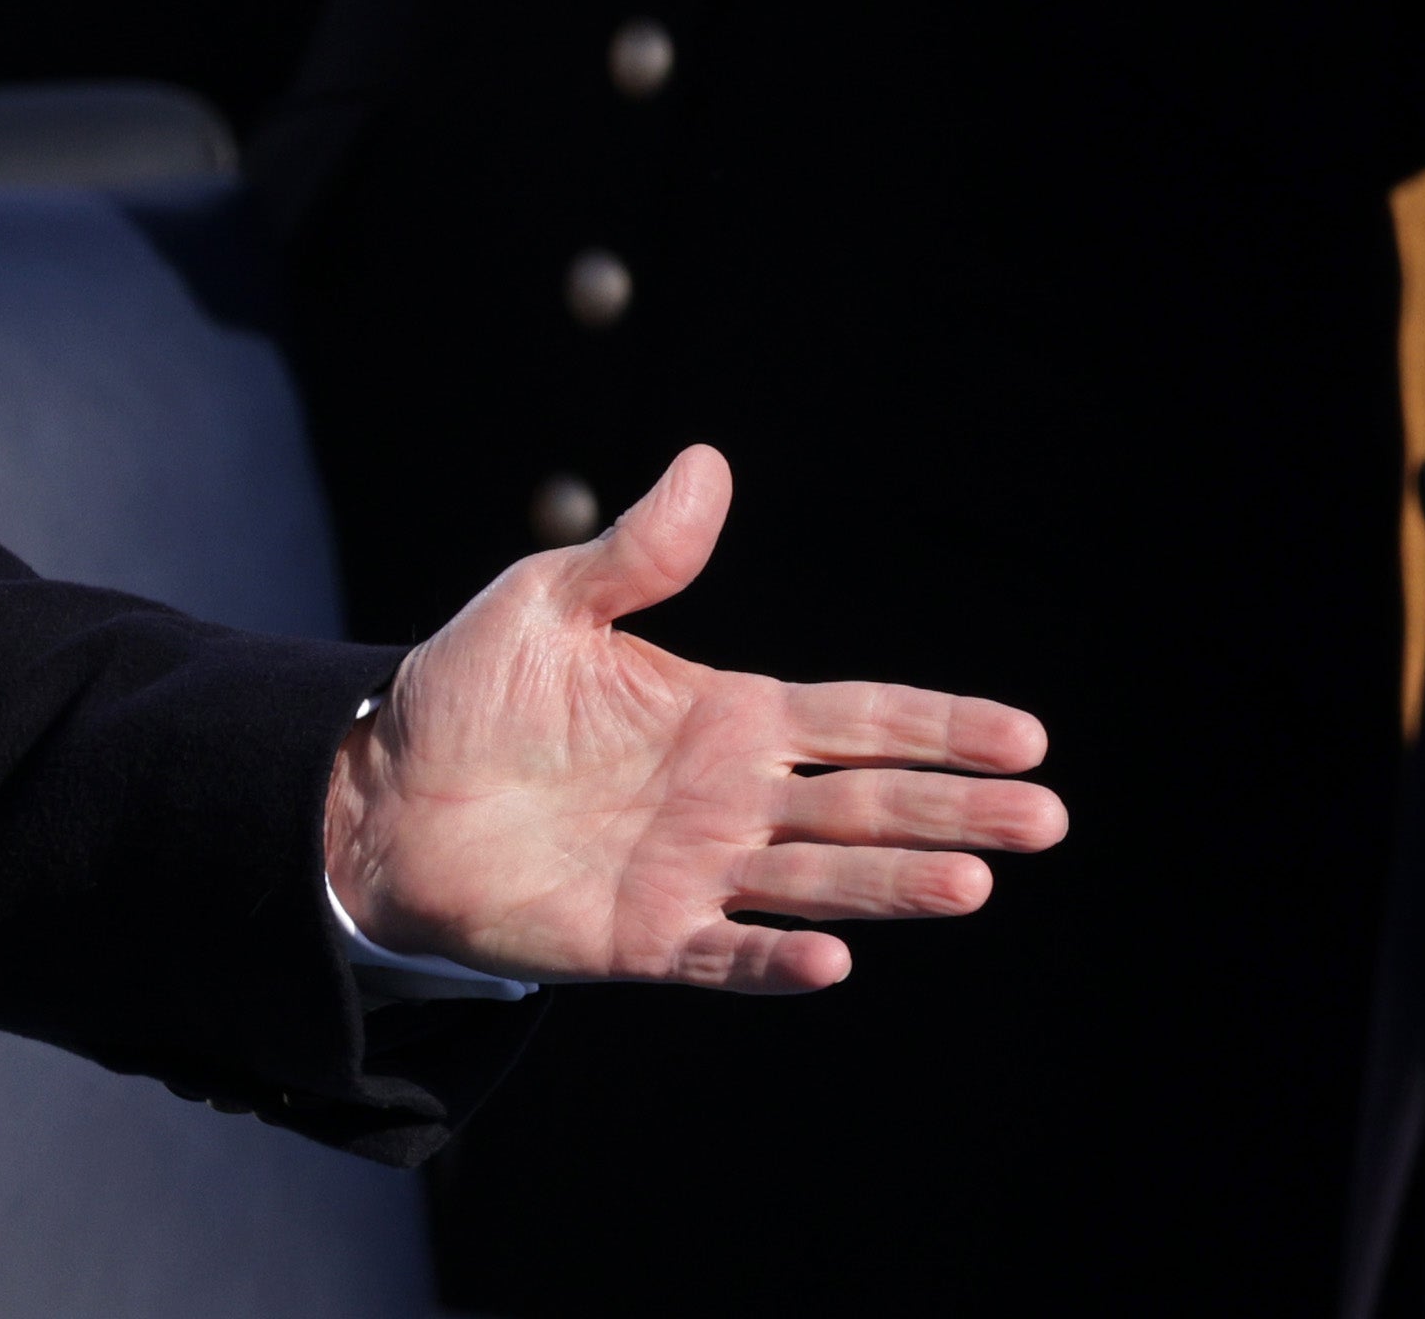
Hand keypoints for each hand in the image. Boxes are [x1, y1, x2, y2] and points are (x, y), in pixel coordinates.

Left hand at [323, 446, 1064, 990]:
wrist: (379, 792)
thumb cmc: (470, 695)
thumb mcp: (548, 603)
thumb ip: (635, 552)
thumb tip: (708, 462)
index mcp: (726, 717)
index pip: (859, 720)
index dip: (940, 727)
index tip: (1027, 735)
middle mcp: (731, 800)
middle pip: (864, 803)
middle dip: (953, 808)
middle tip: (1045, 815)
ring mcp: (696, 873)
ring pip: (817, 881)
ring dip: (891, 886)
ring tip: (972, 883)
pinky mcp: (642, 938)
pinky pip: (724, 955)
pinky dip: (776, 961)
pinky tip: (831, 961)